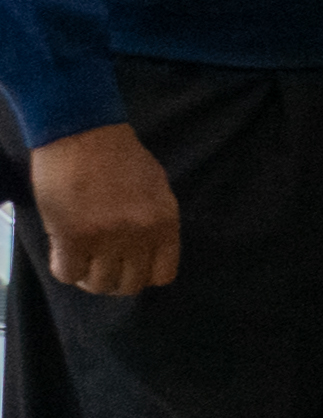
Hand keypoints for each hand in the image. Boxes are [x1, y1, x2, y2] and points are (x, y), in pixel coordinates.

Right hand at [30, 122, 179, 295]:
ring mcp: (106, 238)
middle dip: (114, 280)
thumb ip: (154, 222)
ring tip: (81, 260)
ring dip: (88, 277)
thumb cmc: (119, 156)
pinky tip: (63, 253)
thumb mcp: (156, 189)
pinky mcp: (72, 236)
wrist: (84, 133)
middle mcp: (140, 234)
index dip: (143, 275)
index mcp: (165, 222)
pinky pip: (68, 274)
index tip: (129, 266)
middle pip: (130, 285)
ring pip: (99, 284)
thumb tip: (146, 251)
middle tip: (99, 266)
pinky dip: (65, 269)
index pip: (163, 275)